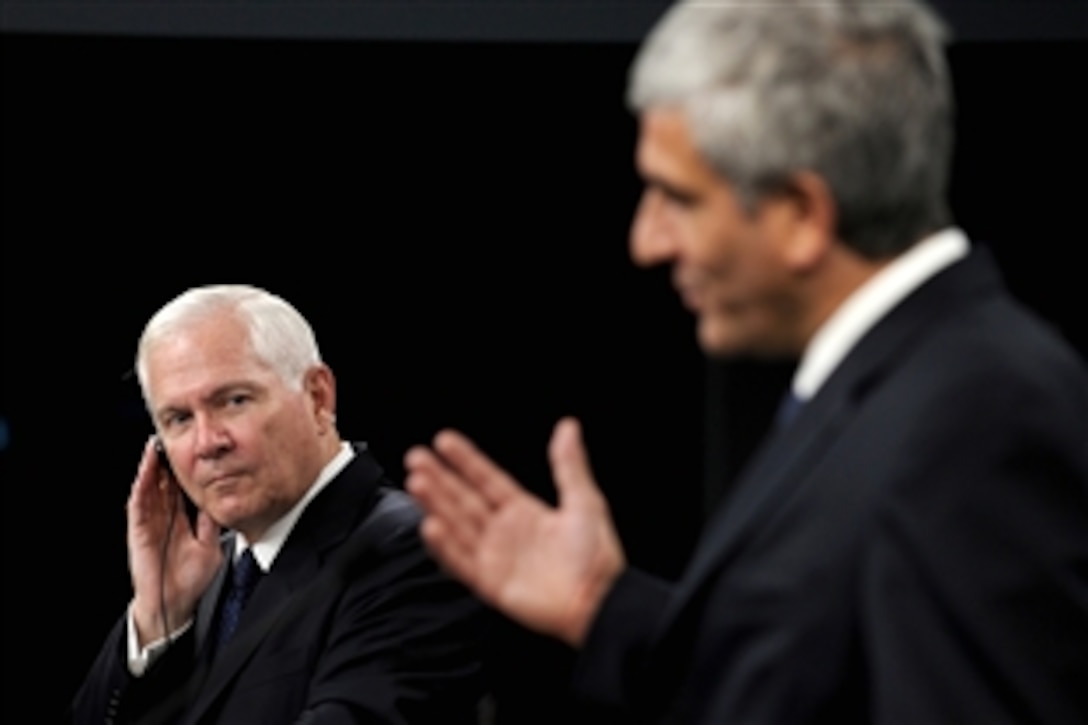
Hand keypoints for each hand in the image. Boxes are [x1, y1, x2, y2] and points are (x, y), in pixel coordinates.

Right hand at [128, 437, 221, 646]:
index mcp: (180, 519)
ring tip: (154, 447)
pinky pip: (139, 504)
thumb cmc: (191, 578)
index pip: (181, 488)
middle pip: (163, 483)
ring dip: (150, 467)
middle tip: (169, 438)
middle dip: (165, 462)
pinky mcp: (139, 531)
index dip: (184, 469)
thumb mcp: (210, 543)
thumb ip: (210, 522)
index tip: (191, 450)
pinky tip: (146, 470)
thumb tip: (221, 499)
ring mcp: (150, 523)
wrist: (175, 603)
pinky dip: (141, 486)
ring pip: (148, 488)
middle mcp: (164, 517)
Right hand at [405, 417, 624, 647]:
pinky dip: (445, 545)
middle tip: (416, 457)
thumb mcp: (585, 502)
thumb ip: (569, 464)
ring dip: (436, 505)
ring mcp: (495, 557)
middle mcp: (504, 532)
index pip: (486, 479)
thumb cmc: (598, 557)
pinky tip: (430, 526)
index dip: (466, 460)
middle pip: (463, 499)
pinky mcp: (491, 584)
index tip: (443, 441)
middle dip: (439, 478)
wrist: (600, 601)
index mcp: (524, 511)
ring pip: (457, 526)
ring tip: (417, 482)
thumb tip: (569, 427)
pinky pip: (461, 562)